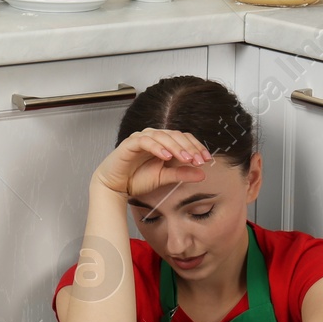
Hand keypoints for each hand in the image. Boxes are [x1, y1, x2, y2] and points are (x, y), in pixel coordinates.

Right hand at [92, 128, 211, 198]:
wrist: (115, 185)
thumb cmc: (137, 179)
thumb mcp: (164, 178)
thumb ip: (181, 174)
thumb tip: (202, 174)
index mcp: (164, 143)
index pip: (184, 139)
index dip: (196, 147)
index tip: (206, 160)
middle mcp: (154, 137)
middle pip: (176, 135)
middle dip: (189, 148)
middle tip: (199, 160)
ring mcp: (142, 138)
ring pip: (162, 136)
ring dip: (176, 147)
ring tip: (186, 159)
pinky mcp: (130, 143)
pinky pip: (145, 141)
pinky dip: (157, 147)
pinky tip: (165, 156)